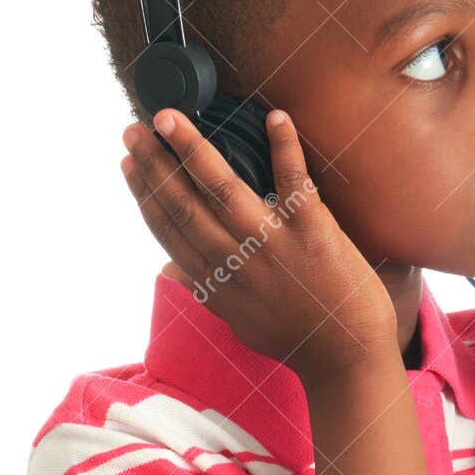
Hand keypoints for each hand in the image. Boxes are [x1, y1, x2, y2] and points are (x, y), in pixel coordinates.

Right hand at [120, 108, 398, 384]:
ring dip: (193, 149)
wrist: (347, 358)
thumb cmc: (296, 339)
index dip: (144, 192)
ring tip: (170, 118)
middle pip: (184, 204)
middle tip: (136, 127)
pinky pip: (295, 181)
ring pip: (223, 189)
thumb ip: (207, 291)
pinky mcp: (313, 233)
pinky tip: (275, 116)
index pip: (168, 229)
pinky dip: (285, 147)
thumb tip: (173, 270)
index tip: (127, 162)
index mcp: (215, 281)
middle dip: (155, 163)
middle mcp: (236, 260)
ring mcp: (272, 245)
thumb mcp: (238, 321)